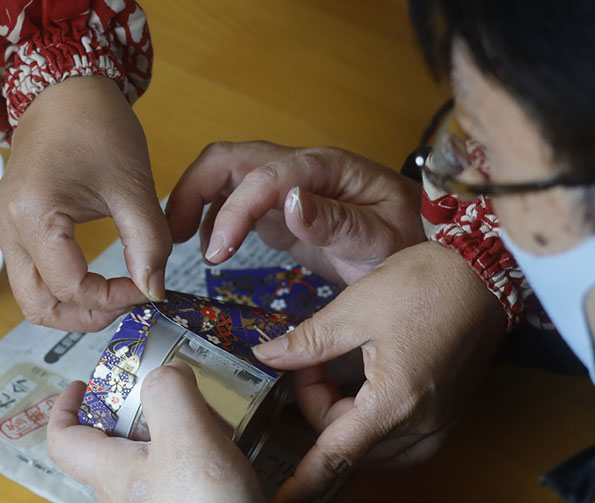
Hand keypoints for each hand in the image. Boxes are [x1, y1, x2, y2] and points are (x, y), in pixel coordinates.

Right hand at [0, 76, 170, 330]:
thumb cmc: (96, 126)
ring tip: (114, 297)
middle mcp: (7, 228)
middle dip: (86, 317)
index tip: (147, 289)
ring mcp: (2, 230)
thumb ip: (148, 244)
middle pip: (39, 306)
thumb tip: (154, 291)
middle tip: (128, 306)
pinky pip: (32, 276)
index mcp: (34, 214)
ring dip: (73, 307)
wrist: (64, 92)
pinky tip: (97, 280)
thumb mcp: (132, 186)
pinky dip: (64, 288)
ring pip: (32, 297)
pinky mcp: (9, 228)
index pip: (71, 287)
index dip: (112, 299)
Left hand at [47, 363, 269, 502]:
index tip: (83, 384)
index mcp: (109, 473)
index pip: (63, 439)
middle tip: (171, 395)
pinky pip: (175, 487)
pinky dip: (192, 462)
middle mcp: (123, 500)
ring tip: (209, 424)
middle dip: (137, 413)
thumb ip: (169, 392)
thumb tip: (165, 375)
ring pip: (148, 465)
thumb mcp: (186, 434)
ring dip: (171, 436)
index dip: (65, 407)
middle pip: (113, 447)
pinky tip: (223, 460)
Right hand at [166, 142, 423, 284]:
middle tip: (173, 234)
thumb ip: (337, 221)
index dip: (233, 209)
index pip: (265, 175)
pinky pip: (234, 199)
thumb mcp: (381, 238)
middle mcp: (300, 168)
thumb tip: (290, 201)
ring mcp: (288, 185)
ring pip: (226, 174)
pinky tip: (210, 247)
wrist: (421, 248)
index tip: (215, 251)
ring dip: (195, 199)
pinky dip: (212, 217)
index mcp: (325, 169)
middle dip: (194, 188)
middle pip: (231, 158)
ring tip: (178, 240)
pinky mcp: (281, 207)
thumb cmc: (408, 243)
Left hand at [253, 242, 506, 502]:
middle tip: (312, 360)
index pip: (335, 458)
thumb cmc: (424, 285)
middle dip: (318, 407)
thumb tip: (266, 357)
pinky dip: (371, 420)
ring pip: (371, 446)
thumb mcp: (354, 309)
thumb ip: (307, 342)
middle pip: (347, 444)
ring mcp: (439, 424)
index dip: (300, 487)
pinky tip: (364, 385)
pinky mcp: (449, 415)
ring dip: (344, 416)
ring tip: (338, 367)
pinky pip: (398, 439)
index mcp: (394, 403)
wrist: (487, 273)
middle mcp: (421, 426)